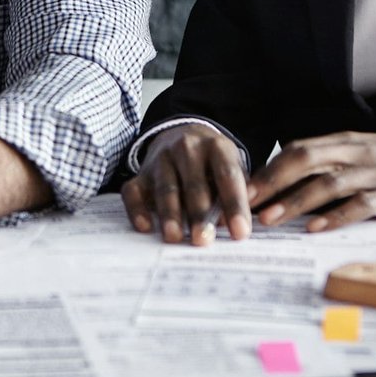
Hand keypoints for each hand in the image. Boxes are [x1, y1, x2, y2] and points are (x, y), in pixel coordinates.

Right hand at [120, 123, 251, 244]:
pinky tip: (145, 227)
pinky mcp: (140, 174)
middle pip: (194, 184)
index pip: (227, 175)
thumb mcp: (233, 166)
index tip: (240, 233)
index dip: (235, 204)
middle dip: (199, 214)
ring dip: (170, 214)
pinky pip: (133, 192)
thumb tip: (240, 225)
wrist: (182, 136)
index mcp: (216, 146)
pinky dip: (137, 209)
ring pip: (165, 188)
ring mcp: (160, 159)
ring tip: (174, 237)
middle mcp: (186, 148)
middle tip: (203, 241)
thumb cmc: (214, 163)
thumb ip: (242, 192)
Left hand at [248, 132, 375, 230]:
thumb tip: (292, 181)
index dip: (269, 168)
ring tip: (270, 218)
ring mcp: (375, 174)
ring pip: (326, 184)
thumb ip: (333, 163)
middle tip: (247, 202)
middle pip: (305, 161)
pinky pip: (359, 205)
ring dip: (295, 202)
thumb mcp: (366, 153)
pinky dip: (335, 217)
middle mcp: (357, 153)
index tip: (244, 186)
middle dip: (272, 182)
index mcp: (346, 142)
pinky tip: (316, 228)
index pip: (298, 150)